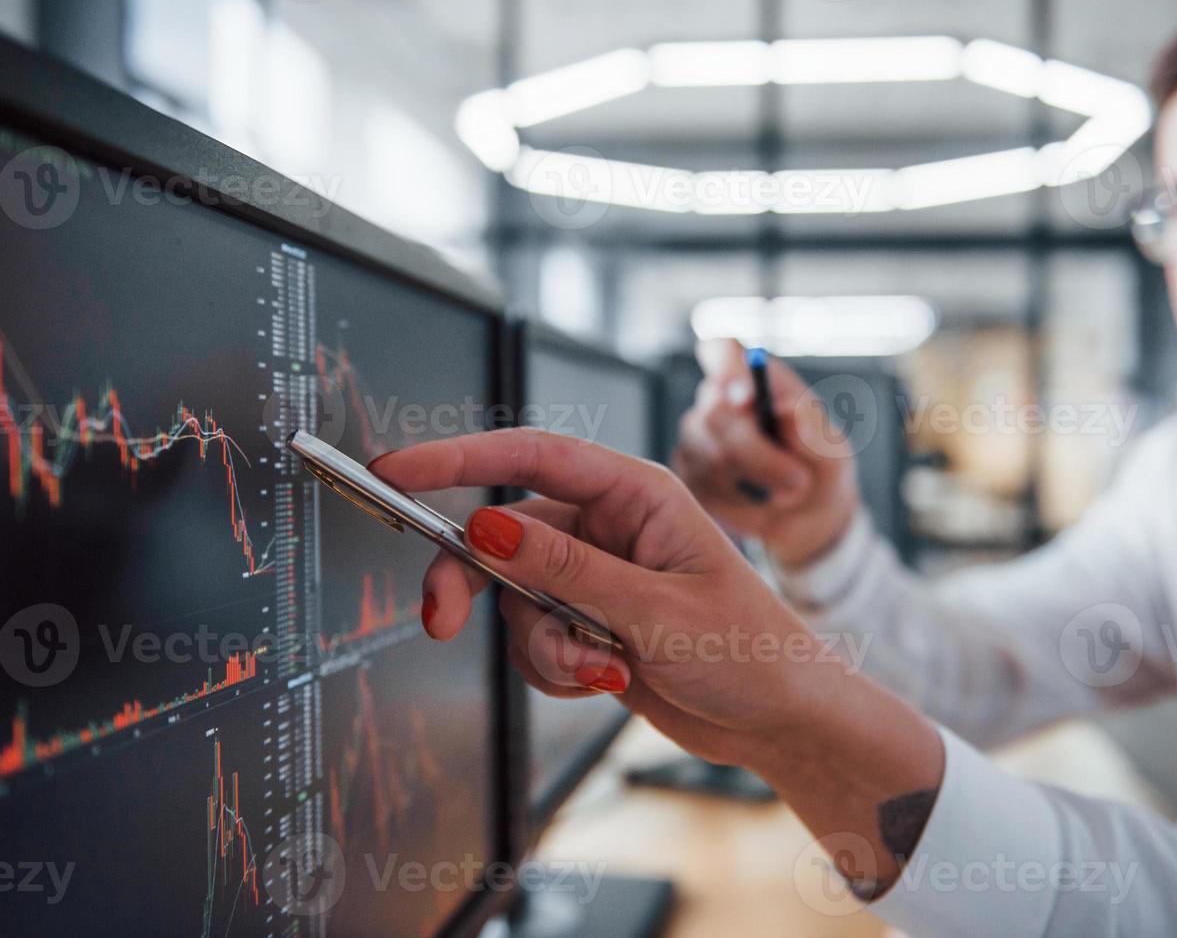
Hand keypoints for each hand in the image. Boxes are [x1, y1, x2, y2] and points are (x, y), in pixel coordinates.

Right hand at [370, 427, 838, 765]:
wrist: (778, 720)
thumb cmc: (751, 650)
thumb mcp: (656, 609)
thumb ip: (566, 571)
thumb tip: (486, 528)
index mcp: (637, 494)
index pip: (532, 455)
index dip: (457, 457)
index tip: (399, 468)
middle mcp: (610, 527)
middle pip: (502, 534)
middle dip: (473, 581)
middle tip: (442, 620)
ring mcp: (595, 576)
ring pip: (515, 599)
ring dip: (544, 646)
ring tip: (600, 666)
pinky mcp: (587, 621)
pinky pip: (533, 639)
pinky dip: (557, 668)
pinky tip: (605, 677)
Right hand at [671, 338, 860, 567]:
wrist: (808, 517)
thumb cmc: (819, 469)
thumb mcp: (832, 451)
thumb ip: (813, 430)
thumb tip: (786, 408)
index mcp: (754, 379)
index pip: (722, 351)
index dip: (727, 367)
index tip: (747, 396)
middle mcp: (718, 402)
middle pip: (714, 412)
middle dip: (757, 452)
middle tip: (798, 478)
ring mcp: (697, 438)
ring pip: (709, 454)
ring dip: (756, 480)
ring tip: (788, 490)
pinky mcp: (689, 474)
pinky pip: (703, 485)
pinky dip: (739, 500)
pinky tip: (759, 499)